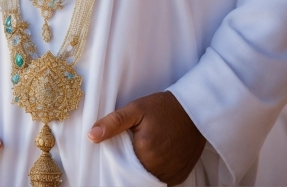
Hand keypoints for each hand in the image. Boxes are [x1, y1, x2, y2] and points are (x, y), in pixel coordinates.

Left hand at [88, 91, 204, 185]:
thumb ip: (113, 123)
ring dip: (144, 169)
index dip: (119, 157)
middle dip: (131, 163)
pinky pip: (162, 180)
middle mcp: (158, 169)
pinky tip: (158, 156)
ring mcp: (170, 175)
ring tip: (148, 149)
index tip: (123, 145)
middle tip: (137, 144)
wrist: (195, 110)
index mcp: (145, 153)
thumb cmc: (163, 107)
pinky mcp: (179, 177)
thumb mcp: (136, 109)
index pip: (121, 165)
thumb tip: (91, 136)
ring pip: (148, 179)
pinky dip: (157, 172)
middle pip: (135, 174)